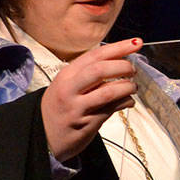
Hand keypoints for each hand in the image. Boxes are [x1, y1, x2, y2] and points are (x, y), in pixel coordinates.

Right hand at [40, 38, 140, 161]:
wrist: (42, 136)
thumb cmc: (58, 108)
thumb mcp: (67, 85)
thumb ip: (88, 75)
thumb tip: (119, 61)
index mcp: (66, 75)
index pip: (95, 55)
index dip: (118, 47)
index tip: (136, 42)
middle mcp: (70, 88)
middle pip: (100, 70)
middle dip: (123, 66)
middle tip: (133, 70)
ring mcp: (77, 107)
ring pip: (108, 91)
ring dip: (127, 87)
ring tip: (133, 87)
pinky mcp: (86, 124)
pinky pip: (111, 109)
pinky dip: (125, 102)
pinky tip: (128, 101)